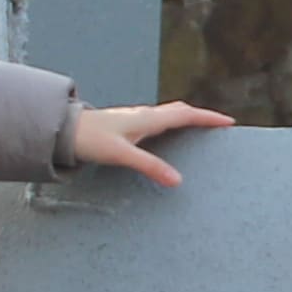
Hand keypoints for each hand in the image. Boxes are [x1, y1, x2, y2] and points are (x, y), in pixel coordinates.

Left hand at [69, 102, 232, 184]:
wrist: (64, 130)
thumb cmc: (90, 139)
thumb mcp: (122, 155)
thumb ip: (150, 166)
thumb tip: (177, 180)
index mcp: (147, 118)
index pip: (185, 115)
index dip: (208, 118)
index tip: (227, 121)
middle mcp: (144, 115)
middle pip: (180, 111)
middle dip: (201, 117)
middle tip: (219, 125)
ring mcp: (135, 118)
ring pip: (168, 114)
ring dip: (187, 118)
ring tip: (200, 128)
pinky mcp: (127, 124)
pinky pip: (158, 120)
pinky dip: (171, 124)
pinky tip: (167, 134)